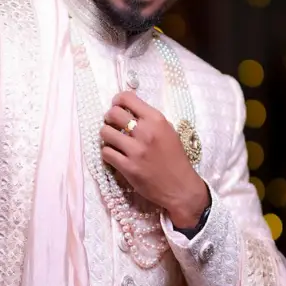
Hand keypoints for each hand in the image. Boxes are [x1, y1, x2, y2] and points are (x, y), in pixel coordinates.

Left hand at [101, 91, 209, 226]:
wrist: (180, 187)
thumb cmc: (175, 158)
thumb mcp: (169, 132)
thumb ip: (150, 120)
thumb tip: (129, 111)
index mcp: (157, 120)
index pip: (128, 98)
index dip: (117, 100)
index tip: (117, 106)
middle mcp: (145, 132)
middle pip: (113, 113)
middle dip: (109, 118)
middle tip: (113, 124)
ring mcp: (135, 150)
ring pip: (105, 132)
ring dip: (107, 136)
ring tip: (114, 141)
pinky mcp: (127, 167)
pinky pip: (106, 153)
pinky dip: (108, 153)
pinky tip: (116, 155)